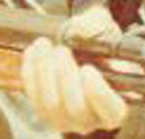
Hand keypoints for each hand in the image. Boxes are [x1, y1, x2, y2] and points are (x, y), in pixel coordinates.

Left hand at [21, 6, 128, 134]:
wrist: (79, 45)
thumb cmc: (99, 40)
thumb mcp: (103, 28)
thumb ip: (96, 26)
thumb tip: (81, 29)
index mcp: (114, 106)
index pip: (111, 112)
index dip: (99, 95)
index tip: (88, 69)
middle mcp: (90, 120)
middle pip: (76, 110)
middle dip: (65, 77)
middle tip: (62, 50)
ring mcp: (64, 119)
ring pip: (49, 107)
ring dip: (43, 73)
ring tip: (43, 45)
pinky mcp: (43, 111)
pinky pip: (33, 97)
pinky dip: (30, 72)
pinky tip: (32, 51)